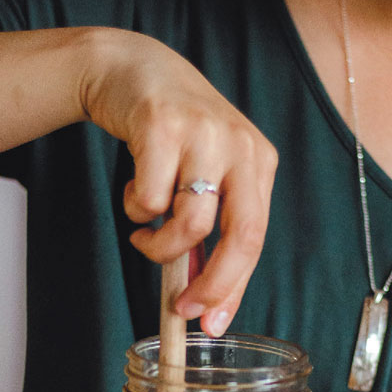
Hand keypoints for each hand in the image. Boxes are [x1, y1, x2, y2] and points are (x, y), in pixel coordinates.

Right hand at [81, 29, 277, 333]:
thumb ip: (209, 226)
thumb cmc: (172, 133)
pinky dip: (136, 208)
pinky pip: (149, 199)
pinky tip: (134, 187)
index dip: (233, 287)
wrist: (132, 68)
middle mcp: (240, 146)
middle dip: (211, 283)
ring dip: (157, 244)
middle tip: (182, 307)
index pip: (256, 238)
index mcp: (259, 161)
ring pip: (189, 222)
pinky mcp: (162, 127)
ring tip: (144, 230)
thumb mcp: (205, 171)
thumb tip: (201, 298)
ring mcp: (204, 134)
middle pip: (242, 235)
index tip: (212, 323)